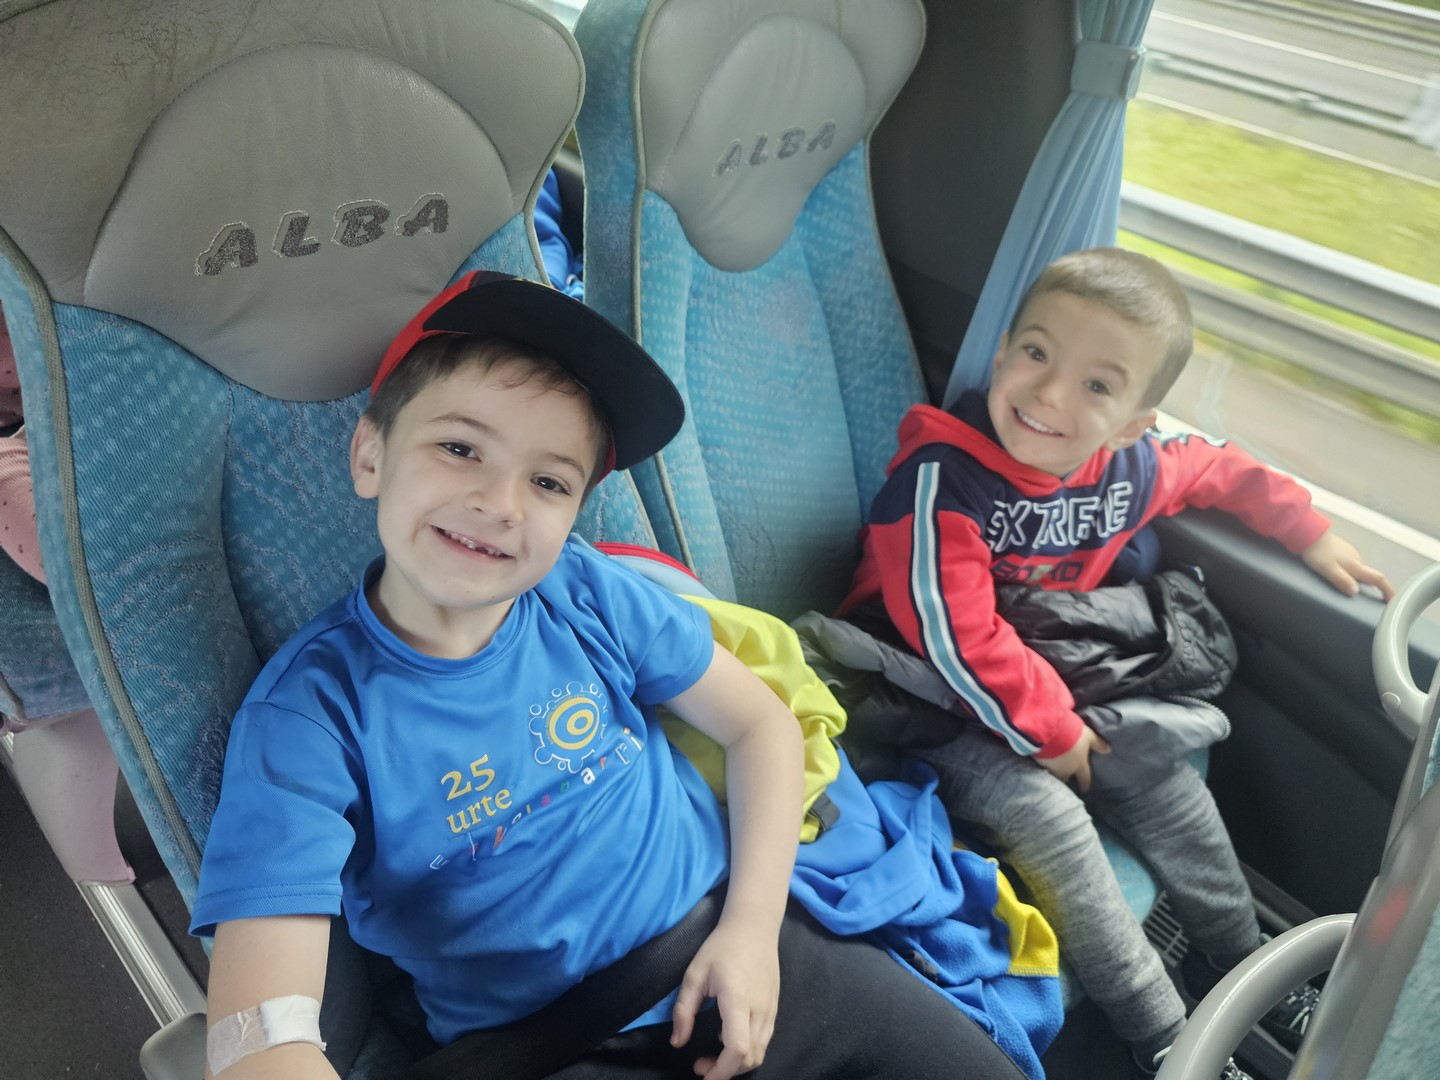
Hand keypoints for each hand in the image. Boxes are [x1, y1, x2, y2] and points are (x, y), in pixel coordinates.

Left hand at [670, 913, 780, 1079]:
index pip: (738, 1048)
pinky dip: (747, 1050)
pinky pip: (764, 1040)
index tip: (702, 1074)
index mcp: (738, 999)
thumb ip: (684, 1010)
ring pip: (760, 1052)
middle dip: (725, 1071)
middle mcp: (760, 1008)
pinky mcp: (774, 1008)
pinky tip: (728, 1037)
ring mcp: (771, 1009)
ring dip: (737, 1063)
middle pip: (750, 1058)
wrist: (754, 927)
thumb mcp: (694, 974)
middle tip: (700, 1064)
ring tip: (714, 1055)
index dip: (721, 1071)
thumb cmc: (721, 947)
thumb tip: (677, 1042)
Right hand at [1036, 723, 1110, 792]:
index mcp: (1079, 765)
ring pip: (1053, 773)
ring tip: (1052, 766)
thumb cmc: (1073, 735)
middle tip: (1065, 775)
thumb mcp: (1089, 736)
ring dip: (1054, 770)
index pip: (1084, 778)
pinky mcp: (1039, 761)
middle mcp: (1065, 770)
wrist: (1050, 732)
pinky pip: (1042, 765)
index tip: (1085, 789)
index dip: (1085, 784)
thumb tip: (1108, 750)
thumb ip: (1098, 743)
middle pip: (1066, 778)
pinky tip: (1042, 758)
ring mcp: (1051, 767)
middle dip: (1066, 778)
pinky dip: (1044, 762)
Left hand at [1301, 529, 1394, 600]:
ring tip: (1356, 590)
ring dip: (1362, 579)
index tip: (1393, 601)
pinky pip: (1352, 564)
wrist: (1308, 532)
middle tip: (1372, 600)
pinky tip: (1343, 575)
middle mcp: (1357, 559)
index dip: (1388, 590)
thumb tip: (1355, 592)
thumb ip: (1342, 580)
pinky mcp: (1343, 550)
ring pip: (1361, 570)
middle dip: (1375, 587)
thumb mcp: (1328, 569)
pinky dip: (1353, 572)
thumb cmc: (1316, 551)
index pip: (1379, 579)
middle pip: (1370, 576)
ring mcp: (1350, 553)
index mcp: (1356, 565)